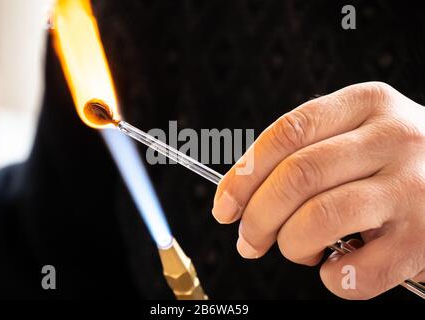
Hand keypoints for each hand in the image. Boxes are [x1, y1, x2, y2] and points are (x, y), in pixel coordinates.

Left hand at [212, 82, 424, 298]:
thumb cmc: (391, 161)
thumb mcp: (355, 133)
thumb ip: (304, 152)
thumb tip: (240, 196)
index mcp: (365, 104)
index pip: (287, 134)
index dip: (244, 175)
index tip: (224, 207)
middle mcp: (393, 139)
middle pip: (297, 177)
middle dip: (257, 217)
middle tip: (248, 241)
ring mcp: (414, 188)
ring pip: (318, 219)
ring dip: (291, 245)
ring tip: (298, 249)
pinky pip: (356, 271)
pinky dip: (331, 278)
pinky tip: (335, 266)